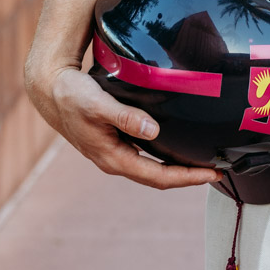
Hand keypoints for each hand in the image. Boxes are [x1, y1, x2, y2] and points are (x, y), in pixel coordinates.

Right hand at [26, 60, 219, 189]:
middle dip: (188, 176)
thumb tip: (153, 129)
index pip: (158, 176)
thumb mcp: (98, 104)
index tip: (211, 174)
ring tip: (204, 160)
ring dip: (178, 167)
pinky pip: (147, 154)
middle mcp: (117, 160)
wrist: (51, 91)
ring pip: (154, 166)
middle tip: (217, 170)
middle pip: (159, 176)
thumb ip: (125, 116)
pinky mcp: (117, 141)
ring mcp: (117, 152)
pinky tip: (178, 144)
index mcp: (114, 158)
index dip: (186, 178)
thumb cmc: (73, 97)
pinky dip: (166, 153)